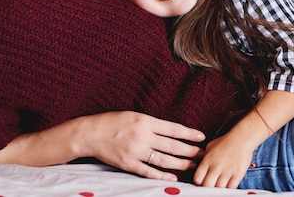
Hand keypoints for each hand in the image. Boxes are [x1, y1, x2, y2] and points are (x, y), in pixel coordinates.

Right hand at [83, 112, 204, 180]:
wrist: (90, 133)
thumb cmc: (112, 122)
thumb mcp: (134, 115)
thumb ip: (151, 123)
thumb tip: (171, 131)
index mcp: (145, 121)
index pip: (173, 128)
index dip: (189, 134)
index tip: (201, 137)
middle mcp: (142, 136)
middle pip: (172, 146)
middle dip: (190, 151)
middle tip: (202, 155)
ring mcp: (135, 151)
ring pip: (164, 160)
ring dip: (181, 164)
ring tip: (192, 166)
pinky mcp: (128, 163)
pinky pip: (148, 171)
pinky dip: (162, 176)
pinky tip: (173, 178)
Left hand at [193, 129, 253, 187]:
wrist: (241, 138)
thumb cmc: (226, 141)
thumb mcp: (210, 147)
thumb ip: (204, 159)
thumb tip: (199, 168)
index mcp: (207, 161)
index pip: (197, 179)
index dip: (199, 182)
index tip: (202, 182)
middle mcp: (216, 167)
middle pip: (207, 186)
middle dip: (208, 187)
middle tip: (211, 185)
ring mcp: (227, 172)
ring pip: (219, 189)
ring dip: (219, 188)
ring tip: (219, 185)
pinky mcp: (237, 175)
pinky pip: (231, 188)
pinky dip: (229, 188)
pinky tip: (228, 184)